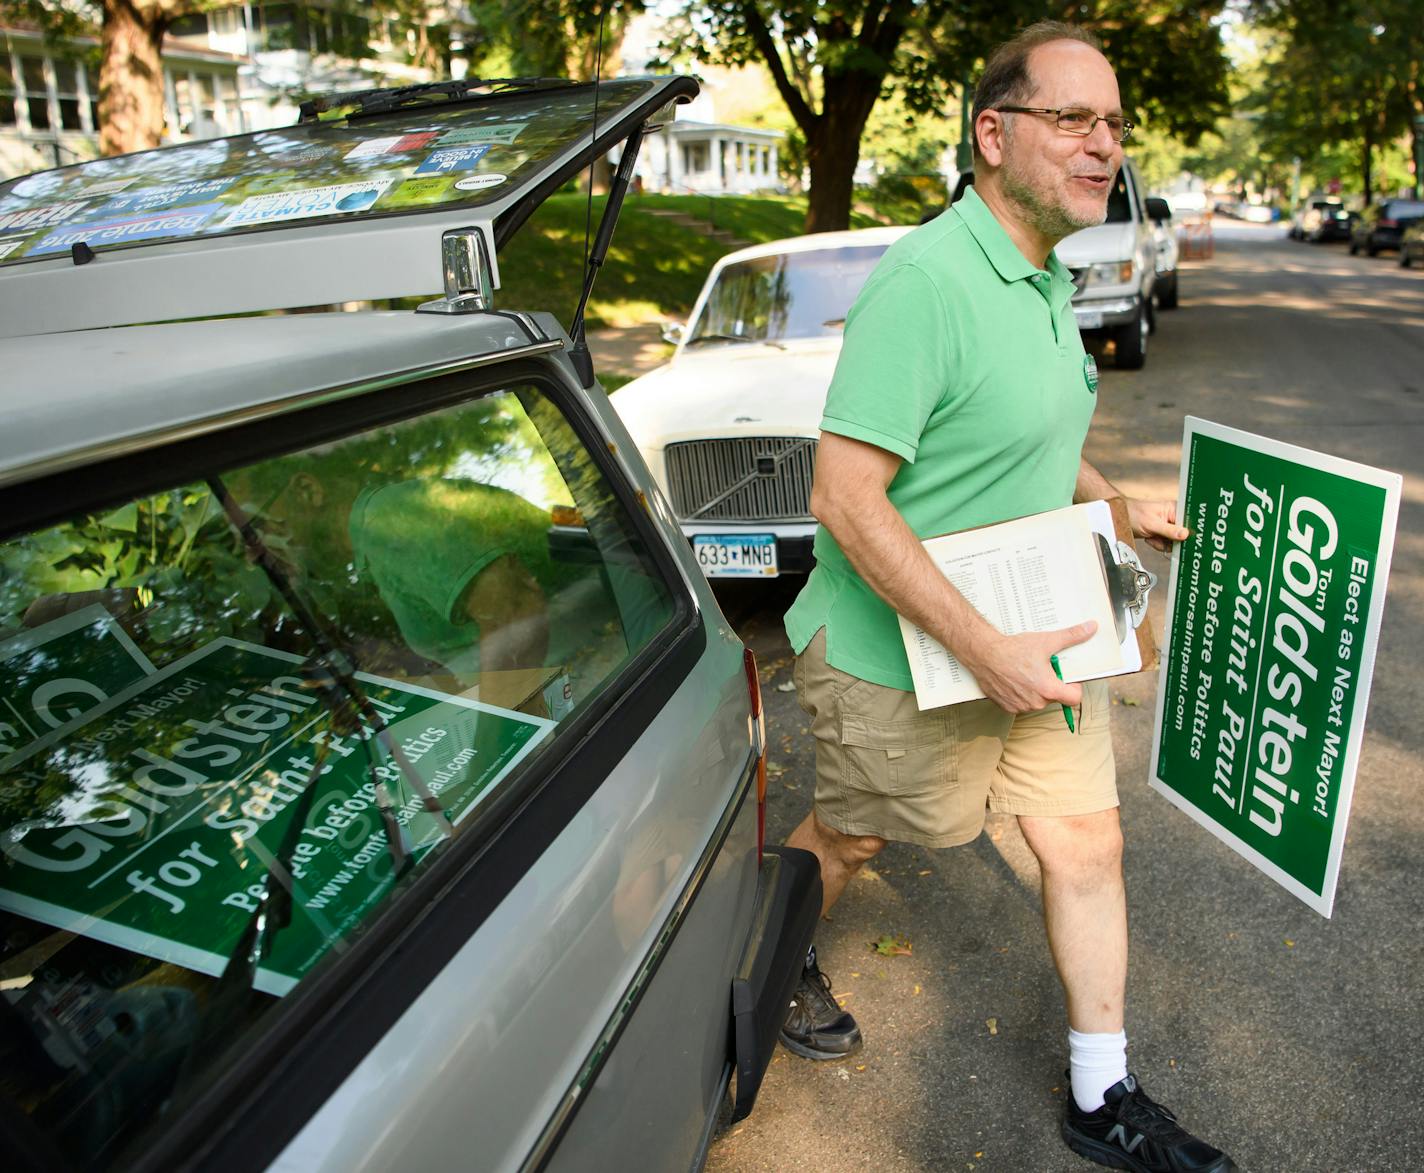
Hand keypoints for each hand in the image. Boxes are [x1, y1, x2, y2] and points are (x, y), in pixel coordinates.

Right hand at [958, 621, 1096, 714]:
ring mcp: (1020, 707)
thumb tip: (1090, 628)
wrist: (983, 653)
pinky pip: (1021, 703)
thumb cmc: (1013, 649)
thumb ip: (1071, 637)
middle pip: (1054, 697)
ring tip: (1025, 672)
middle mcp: (1036, 702)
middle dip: (1051, 684)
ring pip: (1037, 701)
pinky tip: (1014, 679)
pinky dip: (1020, 694)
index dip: (1073, 687)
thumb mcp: (1046, 641)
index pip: (1074, 699)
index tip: (1066, 677)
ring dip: (1035, 689)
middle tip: (1041, 668)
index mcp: (1049, 689)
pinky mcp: (1007, 707)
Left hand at [1127, 498, 1189, 552]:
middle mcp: (1174, 517)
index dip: (1190, 532)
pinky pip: (1167, 545)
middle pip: (1184, 535)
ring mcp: (1169, 527)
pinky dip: (1158, 545)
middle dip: (1172, 541)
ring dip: (1163, 544)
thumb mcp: (1152, 523)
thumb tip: (1185, 534)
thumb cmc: (1133, 514)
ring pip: (1175, 542)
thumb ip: (1169, 530)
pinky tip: (1150, 539)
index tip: (1186, 540)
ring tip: (1152, 537)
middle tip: (1161, 538)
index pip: (1190, 522)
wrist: (1119, 519)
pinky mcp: (1163, 535)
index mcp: (1175, 509)